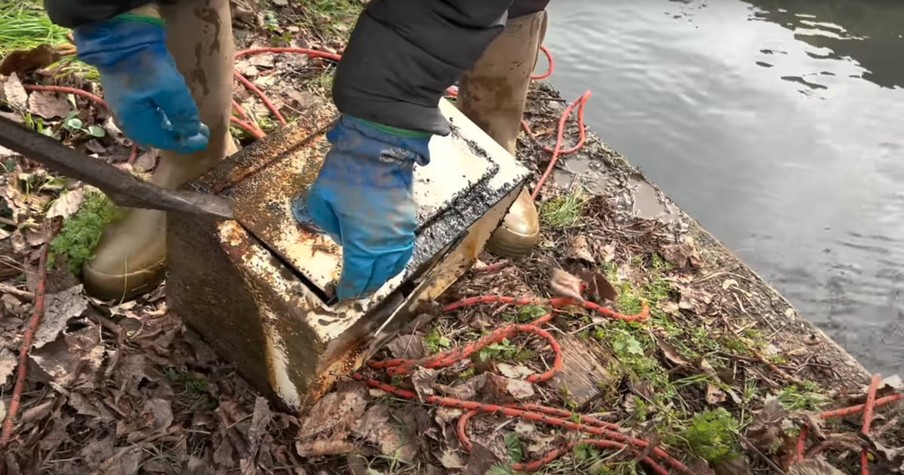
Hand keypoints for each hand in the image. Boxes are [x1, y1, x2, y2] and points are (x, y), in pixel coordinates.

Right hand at [73, 13, 208, 152]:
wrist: (119, 35)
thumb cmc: (145, 63)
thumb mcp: (170, 89)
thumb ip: (182, 114)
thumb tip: (192, 133)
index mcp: (135, 121)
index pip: (164, 140)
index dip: (186, 143)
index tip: (204, 139)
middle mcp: (125, 118)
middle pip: (155, 135)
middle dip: (178, 136)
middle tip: (199, 133)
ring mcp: (122, 106)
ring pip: (150, 125)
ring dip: (170, 126)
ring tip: (189, 124)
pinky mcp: (124, 94)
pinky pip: (145, 115)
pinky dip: (161, 117)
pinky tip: (171, 113)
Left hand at [292, 115, 430, 300]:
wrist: (379, 148)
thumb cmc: (346, 172)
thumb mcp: (321, 199)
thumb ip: (324, 223)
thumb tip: (338, 234)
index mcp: (361, 243)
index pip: (357, 277)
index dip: (349, 289)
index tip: (342, 294)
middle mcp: (384, 244)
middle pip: (377, 276)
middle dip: (365, 287)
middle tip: (356, 292)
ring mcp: (401, 233)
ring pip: (394, 266)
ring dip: (382, 276)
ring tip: (372, 280)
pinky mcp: (409, 221)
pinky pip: (404, 251)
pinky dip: (395, 262)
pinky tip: (388, 262)